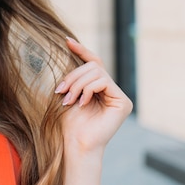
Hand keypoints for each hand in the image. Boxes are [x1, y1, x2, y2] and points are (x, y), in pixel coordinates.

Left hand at [55, 38, 132, 154]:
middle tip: (61, 91)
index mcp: (99, 88)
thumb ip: (73, 75)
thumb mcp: (68, 93)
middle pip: (93, 66)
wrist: (75, 144)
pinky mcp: (123, 102)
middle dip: (73, 76)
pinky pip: (104, 82)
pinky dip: (89, 89)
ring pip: (97, 72)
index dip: (81, 49)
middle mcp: (112, 90)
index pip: (93, 62)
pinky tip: (82, 103)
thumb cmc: (69, 123)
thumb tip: (69, 45)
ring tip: (68, 99)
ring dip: (78, 84)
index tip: (67, 40)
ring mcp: (119, 96)